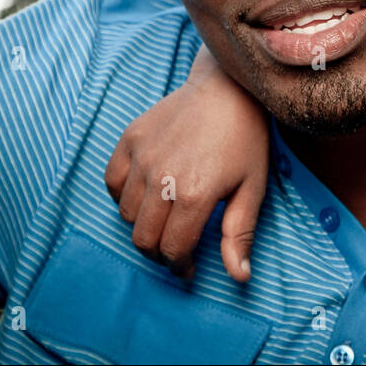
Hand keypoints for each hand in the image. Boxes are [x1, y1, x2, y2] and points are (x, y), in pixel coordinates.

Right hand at [105, 46, 269, 281]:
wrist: (227, 88)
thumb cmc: (245, 139)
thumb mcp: (252, 188)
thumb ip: (240, 234)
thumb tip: (239, 277)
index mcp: (195, 193)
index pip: (172, 249)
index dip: (180, 265)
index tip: (188, 266)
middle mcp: (162, 177)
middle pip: (143, 238)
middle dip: (159, 252)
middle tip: (175, 247)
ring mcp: (142, 156)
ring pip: (126, 214)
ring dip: (143, 226)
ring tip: (165, 219)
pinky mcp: (130, 139)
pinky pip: (113, 183)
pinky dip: (124, 196)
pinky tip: (147, 194)